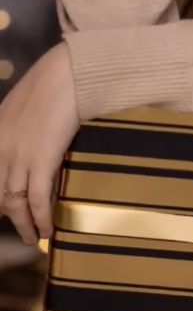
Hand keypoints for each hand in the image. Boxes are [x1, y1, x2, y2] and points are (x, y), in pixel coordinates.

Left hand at [0, 43, 79, 244]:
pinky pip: (38, 199)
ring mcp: (19, 157)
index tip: (5, 206)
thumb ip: (19, 124)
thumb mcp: (23, 102)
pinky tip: (47, 230)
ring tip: (32, 237)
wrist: (68, 72)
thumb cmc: (53, 79)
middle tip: (20, 228)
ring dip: (23, 224)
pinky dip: (41, 219)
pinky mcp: (41, 162)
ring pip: (15, 201)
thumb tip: (30, 138)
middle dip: (7, 213)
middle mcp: (1, 148)